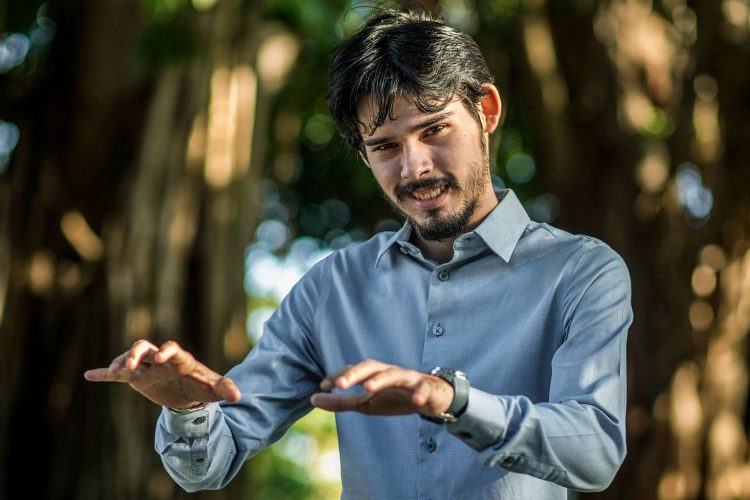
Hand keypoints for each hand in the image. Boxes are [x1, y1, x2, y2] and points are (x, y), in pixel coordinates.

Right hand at [84, 339, 240, 408]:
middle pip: (145, 347)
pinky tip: (88, 374)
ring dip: (122, 362)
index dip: (166, 351)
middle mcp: (160, 359)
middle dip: (138, 352)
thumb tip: (238, 396)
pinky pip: (116, 374)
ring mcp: (146, 368)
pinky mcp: (136, 378)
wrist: (188, 394)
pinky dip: (103, 373)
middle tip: (133, 363)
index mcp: (179, 359)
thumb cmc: (202, 387)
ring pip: (130, 357)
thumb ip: (225, 389)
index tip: (161, 357)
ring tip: (116, 373)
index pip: (171, 348)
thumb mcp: (213, 389)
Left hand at [310, 359, 453, 417]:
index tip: (323, 386)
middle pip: (371, 366)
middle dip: (355, 373)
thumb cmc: (395, 397)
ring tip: (368, 388)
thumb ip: (341, 402)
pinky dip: (420, 393)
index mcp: (374, 374)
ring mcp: (408, 378)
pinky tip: (416, 401)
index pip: (354, 370)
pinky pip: (423, 389)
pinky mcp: (426, 388)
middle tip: (340, 384)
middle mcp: (389, 371)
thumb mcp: (366, 403)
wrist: (432, 398)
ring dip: (381, 379)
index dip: (339, 376)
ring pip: (394, 374)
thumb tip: (312, 399)